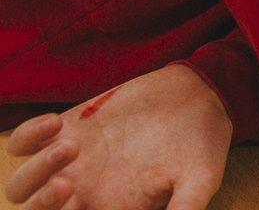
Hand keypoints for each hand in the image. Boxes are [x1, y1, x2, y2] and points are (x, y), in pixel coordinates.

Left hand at [4, 64, 230, 209]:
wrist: (201, 94)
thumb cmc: (203, 143)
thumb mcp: (200, 181)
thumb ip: (183, 209)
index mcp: (111, 209)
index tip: (88, 200)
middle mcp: (83, 192)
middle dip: (41, 205)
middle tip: (68, 185)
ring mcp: (71, 161)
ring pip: (21, 186)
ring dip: (35, 172)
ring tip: (73, 146)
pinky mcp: (69, 127)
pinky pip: (23, 142)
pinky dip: (28, 136)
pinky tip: (57, 124)